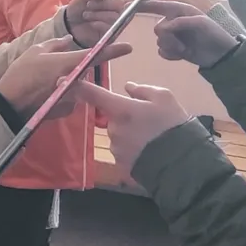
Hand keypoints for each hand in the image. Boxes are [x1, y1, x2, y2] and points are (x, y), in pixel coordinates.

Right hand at [0, 38, 133, 118]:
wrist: (10, 104)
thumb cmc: (22, 73)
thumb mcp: (36, 51)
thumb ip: (56, 44)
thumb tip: (69, 39)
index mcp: (69, 63)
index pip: (97, 55)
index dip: (114, 50)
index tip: (128, 47)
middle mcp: (75, 80)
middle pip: (84, 71)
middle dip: (74, 68)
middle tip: (53, 68)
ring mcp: (73, 97)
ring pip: (77, 84)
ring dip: (67, 81)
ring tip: (45, 81)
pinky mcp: (68, 109)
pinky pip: (70, 97)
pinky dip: (62, 94)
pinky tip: (46, 94)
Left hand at [61, 0, 124, 46]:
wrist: (69, 24)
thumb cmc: (78, 8)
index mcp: (112, 0)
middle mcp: (116, 11)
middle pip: (120, 5)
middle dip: (103, 4)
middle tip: (89, 5)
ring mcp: (114, 23)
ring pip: (115, 16)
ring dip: (98, 15)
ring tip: (86, 15)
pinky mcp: (110, 35)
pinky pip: (111, 28)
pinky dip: (100, 24)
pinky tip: (92, 23)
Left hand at [79, 80, 194, 176]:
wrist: (180, 163)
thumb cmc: (172, 125)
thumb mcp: (164, 98)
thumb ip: (143, 90)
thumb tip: (128, 88)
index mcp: (122, 110)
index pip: (93, 95)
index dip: (78, 87)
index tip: (64, 82)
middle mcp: (114, 129)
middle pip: (112, 117)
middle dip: (125, 117)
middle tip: (148, 120)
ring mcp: (116, 148)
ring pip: (119, 134)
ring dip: (130, 133)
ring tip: (153, 137)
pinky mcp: (121, 164)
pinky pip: (123, 150)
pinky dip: (133, 148)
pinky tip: (150, 150)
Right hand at [147, 2, 239, 67]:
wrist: (221, 55)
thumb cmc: (214, 33)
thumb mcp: (200, 22)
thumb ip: (180, 22)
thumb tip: (162, 28)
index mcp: (179, 10)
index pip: (159, 6)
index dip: (144, 5)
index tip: (129, 5)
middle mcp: (173, 22)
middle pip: (157, 28)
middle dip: (168, 37)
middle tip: (182, 42)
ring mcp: (172, 36)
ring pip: (159, 41)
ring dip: (172, 47)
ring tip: (186, 48)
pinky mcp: (172, 49)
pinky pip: (162, 52)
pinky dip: (172, 55)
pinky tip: (183, 54)